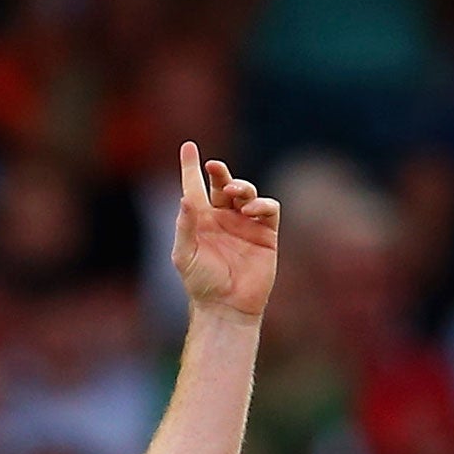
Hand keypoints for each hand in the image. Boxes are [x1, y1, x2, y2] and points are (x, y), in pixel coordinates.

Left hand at [171, 141, 278, 320]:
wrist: (227, 306)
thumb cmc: (201, 283)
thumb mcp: (184, 255)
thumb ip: (185, 226)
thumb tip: (185, 198)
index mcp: (201, 219)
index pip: (195, 186)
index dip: (191, 167)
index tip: (188, 147)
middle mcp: (223, 218)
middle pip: (223, 184)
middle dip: (220, 172)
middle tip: (215, 168)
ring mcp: (245, 224)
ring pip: (247, 193)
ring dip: (241, 187)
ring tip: (234, 194)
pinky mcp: (265, 234)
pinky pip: (268, 210)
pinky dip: (262, 204)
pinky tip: (250, 211)